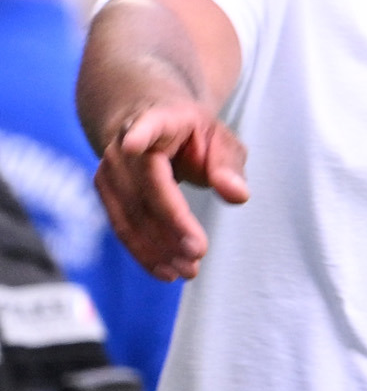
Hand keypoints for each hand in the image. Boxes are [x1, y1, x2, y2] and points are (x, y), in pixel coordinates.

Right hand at [97, 88, 243, 280]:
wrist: (146, 122)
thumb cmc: (190, 133)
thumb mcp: (220, 139)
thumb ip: (229, 165)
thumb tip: (237, 194)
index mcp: (157, 120)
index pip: (147, 127)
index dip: (139, 135)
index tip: (132, 144)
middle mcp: (124, 144)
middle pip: (145, 188)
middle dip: (170, 224)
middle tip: (196, 254)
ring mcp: (110, 167)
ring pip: (130, 213)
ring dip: (156, 246)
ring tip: (187, 270)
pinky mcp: (106, 190)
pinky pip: (122, 225)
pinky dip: (144, 251)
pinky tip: (165, 271)